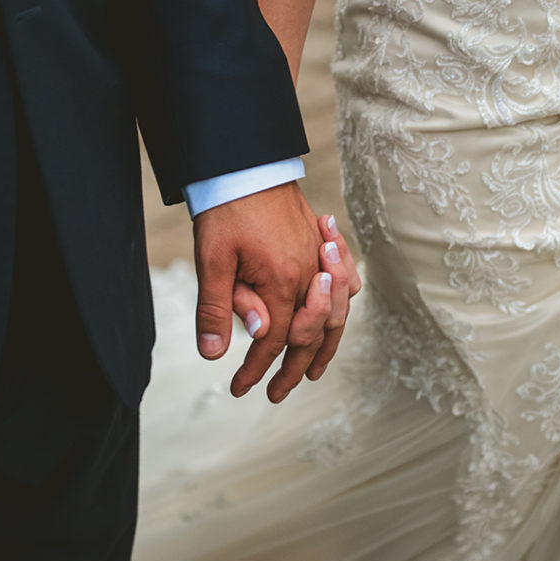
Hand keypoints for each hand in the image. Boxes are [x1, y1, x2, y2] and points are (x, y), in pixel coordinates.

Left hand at [192, 181, 320, 399]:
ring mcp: (319, 259)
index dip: (256, 370)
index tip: (239, 389)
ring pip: (334, 315)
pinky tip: (333, 319)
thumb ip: (217, 308)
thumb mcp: (213, 260)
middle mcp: (309, 274)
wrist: (245, 165)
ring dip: (324, 348)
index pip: (272, 341)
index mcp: (283, 281)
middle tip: (276, 395)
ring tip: (311, 373)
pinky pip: (346, 283)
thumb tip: (217, 353)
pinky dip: (341, 308)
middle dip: (292, 371)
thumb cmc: (226, 211)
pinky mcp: (321, 246)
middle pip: (309, 336)